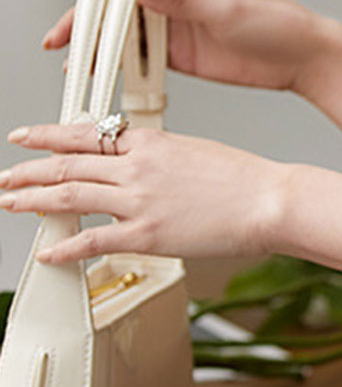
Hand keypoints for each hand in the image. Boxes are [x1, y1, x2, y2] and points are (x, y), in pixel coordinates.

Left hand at [0, 120, 285, 264]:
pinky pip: (93, 241)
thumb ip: (159, 158)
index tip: (25, 137)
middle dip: (28, 170)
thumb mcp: (195, 151)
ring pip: (69, 195)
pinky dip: (65, 247)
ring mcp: (139, 200)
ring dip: (33, 200)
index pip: (85, 134)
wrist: (270, 200)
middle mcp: (138, 167)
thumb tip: (137, 167)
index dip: (47, 135)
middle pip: (67, 164)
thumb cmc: (246, 181)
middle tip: (5, 176)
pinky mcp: (148, 234)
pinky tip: (48, 252)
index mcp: (151, 142)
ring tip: (10, 202)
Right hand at [43, 0, 332, 93]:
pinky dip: (120, 66)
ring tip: (72, 63)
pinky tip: (99, 75)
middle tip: (61, 38)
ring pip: (125, 32)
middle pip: (118, 3)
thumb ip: (180, 0)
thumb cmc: (278, 23)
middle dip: (85, 18)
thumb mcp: (227, 9)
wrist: (305, 59)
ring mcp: (176, 28)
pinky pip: (142, 59)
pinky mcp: (182, 56)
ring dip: (98, 45)